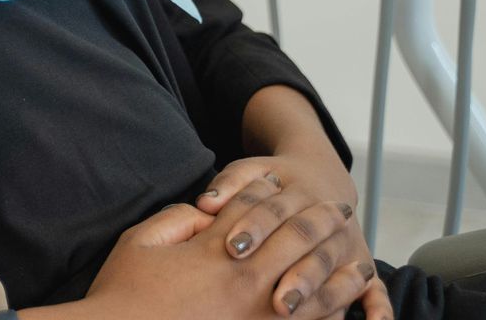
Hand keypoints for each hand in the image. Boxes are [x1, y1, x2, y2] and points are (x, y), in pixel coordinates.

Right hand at [79, 198, 372, 319]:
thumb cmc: (125, 292)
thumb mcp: (140, 243)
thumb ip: (176, 220)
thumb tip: (207, 213)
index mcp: (215, 251)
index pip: (252, 211)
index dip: (267, 191)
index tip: (282, 181)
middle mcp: (245, 281)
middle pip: (296, 242)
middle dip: (320, 222)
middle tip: (340, 210)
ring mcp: (259, 317)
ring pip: (316, 289)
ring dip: (340, 270)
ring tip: (360, 261)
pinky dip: (331, 315)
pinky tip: (344, 309)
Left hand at [197, 156, 389, 318]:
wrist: (320, 176)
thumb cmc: (272, 181)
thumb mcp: (251, 171)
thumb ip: (230, 185)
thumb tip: (206, 203)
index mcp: (298, 192)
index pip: (275, 210)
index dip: (254, 227)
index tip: (233, 248)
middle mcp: (328, 218)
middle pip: (309, 244)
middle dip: (292, 271)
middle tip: (274, 300)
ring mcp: (347, 243)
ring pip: (333, 267)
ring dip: (318, 292)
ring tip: (291, 311)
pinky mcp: (361, 264)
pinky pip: (375, 289)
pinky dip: (378, 308)